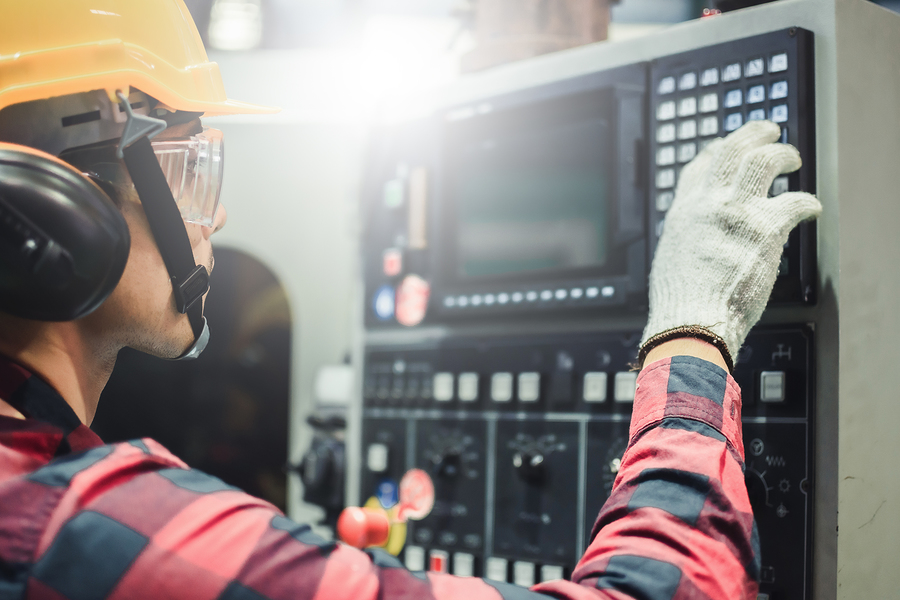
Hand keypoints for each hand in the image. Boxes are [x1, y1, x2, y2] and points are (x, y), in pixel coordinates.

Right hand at [640, 120, 821, 367]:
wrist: (692, 319)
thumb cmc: (682, 302)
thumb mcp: (671, 259)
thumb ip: (689, 239)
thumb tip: (699, 240)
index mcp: (684, 212)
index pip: (700, 166)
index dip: (718, 151)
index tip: (730, 148)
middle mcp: (708, 204)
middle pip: (732, 151)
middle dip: (753, 134)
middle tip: (769, 131)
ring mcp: (737, 212)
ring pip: (763, 161)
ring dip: (782, 154)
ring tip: (792, 158)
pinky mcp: (766, 229)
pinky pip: (796, 202)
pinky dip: (808, 203)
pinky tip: (812, 208)